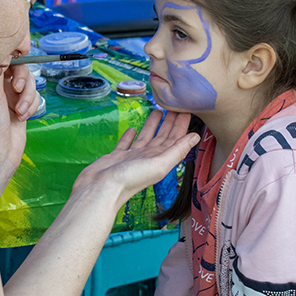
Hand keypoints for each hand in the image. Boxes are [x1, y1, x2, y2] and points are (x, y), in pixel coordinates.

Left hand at [0, 64, 39, 207]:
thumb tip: (4, 54)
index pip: (5, 60)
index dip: (14, 59)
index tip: (17, 61)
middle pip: (21, 70)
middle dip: (24, 80)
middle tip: (17, 88)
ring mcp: (11, 99)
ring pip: (30, 85)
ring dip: (29, 97)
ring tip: (19, 112)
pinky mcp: (21, 109)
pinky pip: (34, 99)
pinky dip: (31, 106)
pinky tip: (22, 117)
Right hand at [73, 110, 199, 205]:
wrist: (100, 189)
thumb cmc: (129, 179)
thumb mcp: (158, 164)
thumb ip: (177, 150)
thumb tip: (195, 137)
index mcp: (159, 159)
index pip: (175, 139)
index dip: (181, 125)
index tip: (187, 109)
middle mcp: (147, 158)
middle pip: (162, 136)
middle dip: (170, 122)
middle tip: (175, 105)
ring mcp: (132, 157)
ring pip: (145, 137)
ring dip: (152, 125)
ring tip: (158, 111)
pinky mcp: (117, 156)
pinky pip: (126, 143)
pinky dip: (130, 136)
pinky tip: (133, 128)